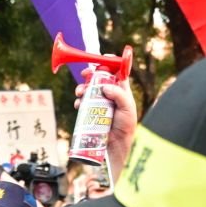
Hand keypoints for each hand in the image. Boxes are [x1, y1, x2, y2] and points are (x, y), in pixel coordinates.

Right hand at [74, 68, 137, 184]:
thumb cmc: (126, 127)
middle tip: (84, 74)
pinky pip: (83, 104)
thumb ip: (119, 95)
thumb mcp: (127, 109)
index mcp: (122, 91)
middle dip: (90, 75)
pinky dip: (78, 102)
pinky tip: (78, 104)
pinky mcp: (92, 114)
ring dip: (82, 88)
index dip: (109, 63)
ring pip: (89, 91)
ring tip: (79, 92)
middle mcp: (110, 96)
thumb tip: (104, 86)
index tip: (101, 59)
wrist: (115, 147)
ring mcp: (100, 105)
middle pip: (99, 79)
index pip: (116, 72)